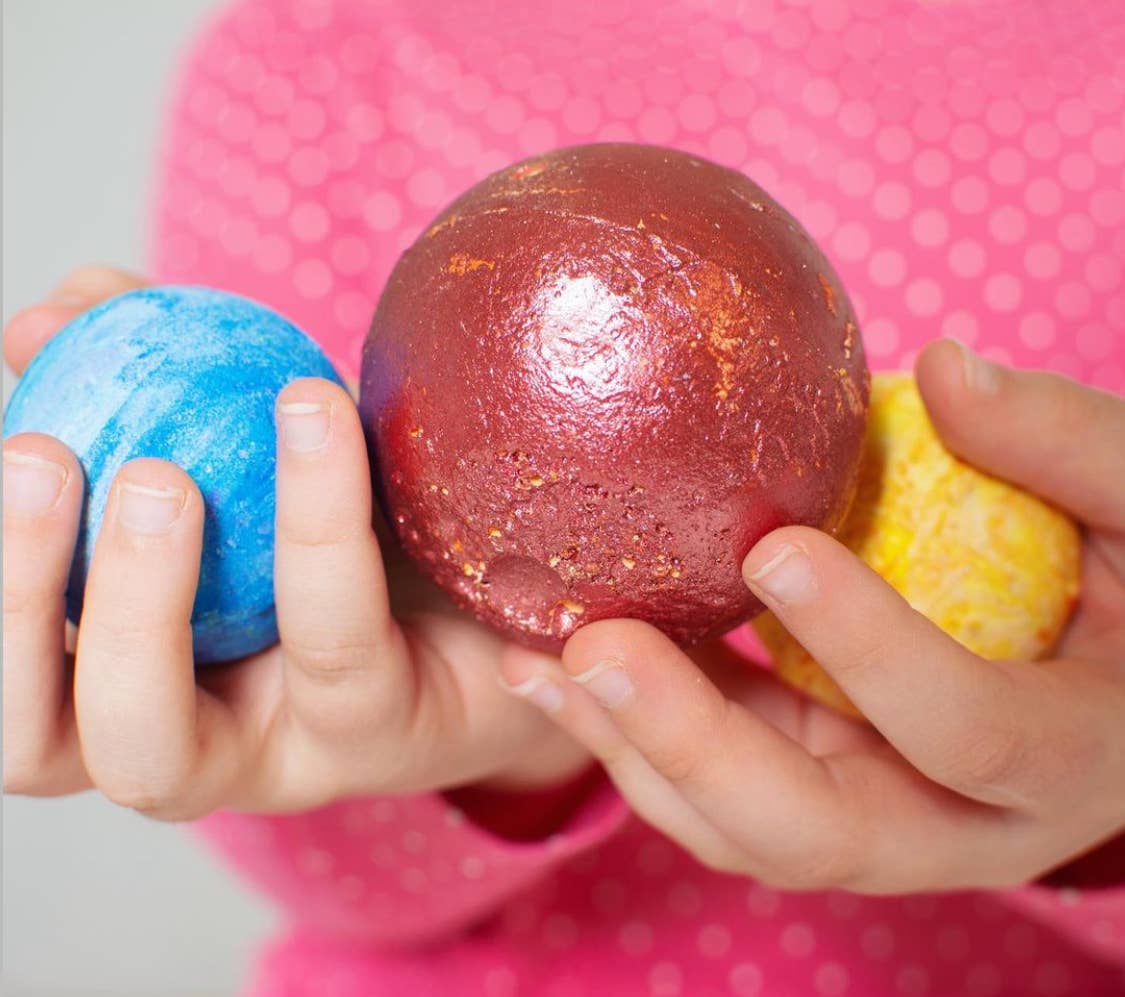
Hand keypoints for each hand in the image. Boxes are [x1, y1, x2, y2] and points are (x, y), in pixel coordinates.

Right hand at [4, 267, 589, 819]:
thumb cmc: (369, 528)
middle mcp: (197, 747)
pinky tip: (317, 407)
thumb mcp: (253, 454)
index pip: (17, 679)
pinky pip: (338, 639)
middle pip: (44, 748)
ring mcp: (289, 758)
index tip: (18, 404)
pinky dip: (316, 517)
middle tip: (43, 452)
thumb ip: (151, 388)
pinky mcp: (388, 733)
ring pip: (162, 750)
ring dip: (137, 603)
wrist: (512, 598)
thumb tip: (47, 314)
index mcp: (143, 687)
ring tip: (162, 470)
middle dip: (19, 603)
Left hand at [500, 339, 1124, 892]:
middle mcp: (958, 822)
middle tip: (593, 649)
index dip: (871, 649)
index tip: (774, 547)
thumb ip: (1069, 447)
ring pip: (740, 830)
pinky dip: (632, 734)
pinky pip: (713, 786)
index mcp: (1060, 757)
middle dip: (695, 747)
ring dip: (633, 752)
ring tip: (539, 659)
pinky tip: (552, 661)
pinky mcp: (814, 780)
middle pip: (814, 831)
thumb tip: (947, 369)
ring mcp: (874, 816)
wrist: (1120, 682)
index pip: (963, 731)